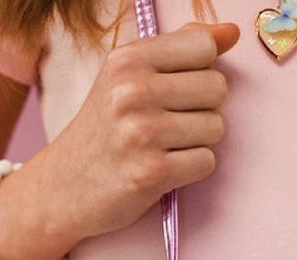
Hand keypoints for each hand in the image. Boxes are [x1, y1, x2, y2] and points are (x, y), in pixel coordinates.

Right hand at [0, 21, 239, 259]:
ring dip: (199, 143)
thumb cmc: (105, 133)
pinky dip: (193, 170)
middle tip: (171, 125)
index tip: (177, 91)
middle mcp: (132, 91)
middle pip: (217, 88)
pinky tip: (166, 170)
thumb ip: (180, 51)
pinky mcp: (152, 172)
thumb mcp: (127, 79)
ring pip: (216, 128)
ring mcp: (141, 133)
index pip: (202, 46)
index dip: (201, 72)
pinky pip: (207, 162)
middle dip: (204, 110)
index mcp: (126, 60)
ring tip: (166, 149)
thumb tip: (232, 32)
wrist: (64, 189)